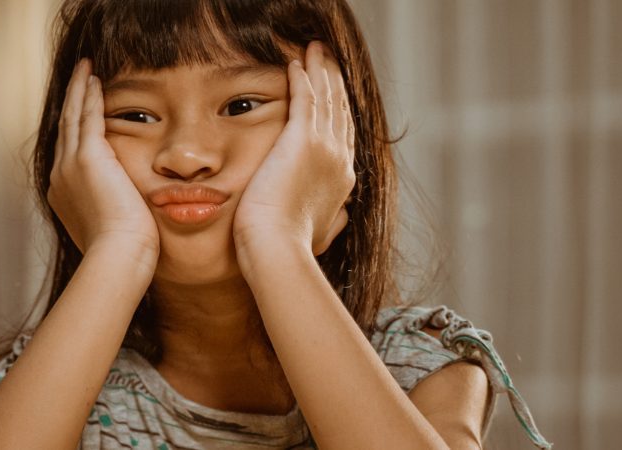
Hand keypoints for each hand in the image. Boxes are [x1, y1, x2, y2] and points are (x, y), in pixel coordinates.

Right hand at [47, 59, 159, 259]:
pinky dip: (90, 96)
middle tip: (79, 77)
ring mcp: (70, 164)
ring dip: (80, 90)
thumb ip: (113, 206)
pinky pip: (87, 116)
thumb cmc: (123, 250)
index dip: (74, 124)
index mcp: (64, 191)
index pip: (68, 148)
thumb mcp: (111, 225)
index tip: (80, 107)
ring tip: (86, 69)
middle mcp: (60, 174)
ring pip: (72, 116)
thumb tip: (126, 204)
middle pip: (65, 126)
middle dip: (72, 100)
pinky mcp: (87, 157)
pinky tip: (96, 79)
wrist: (117, 255)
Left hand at [234, 41, 355, 258]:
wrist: (278, 249)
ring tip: (314, 50)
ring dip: (321, 70)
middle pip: (340, 110)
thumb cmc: (289, 248)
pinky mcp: (302, 141)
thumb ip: (331, 219)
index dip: (340, 109)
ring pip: (326, 98)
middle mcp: (340, 160)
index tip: (334, 91)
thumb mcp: (320, 233)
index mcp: (343, 180)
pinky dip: (303, 78)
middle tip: (327, 59)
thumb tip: (340, 217)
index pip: (344, 134)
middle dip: (335, 81)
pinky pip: (306, 99)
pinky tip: (296, 63)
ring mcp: (325, 148)